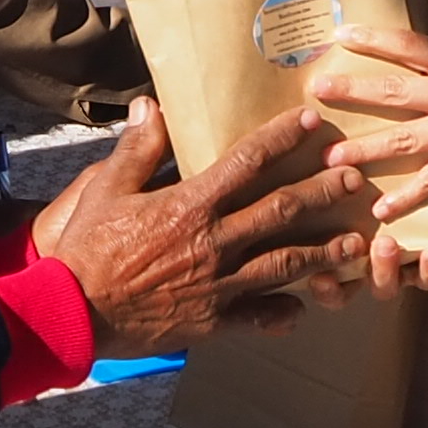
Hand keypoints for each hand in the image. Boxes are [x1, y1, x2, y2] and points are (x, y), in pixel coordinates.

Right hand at [37, 109, 377, 351]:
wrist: (71, 313)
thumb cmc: (85, 248)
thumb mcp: (105, 189)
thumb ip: (137, 149)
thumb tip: (154, 105)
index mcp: (189, 205)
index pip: (246, 162)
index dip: (281, 138)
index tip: (310, 121)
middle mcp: (213, 243)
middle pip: (280, 211)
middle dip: (323, 192)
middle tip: (356, 178)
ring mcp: (217, 285)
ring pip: (283, 264)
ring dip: (322, 251)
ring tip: (354, 243)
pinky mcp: (211, 322)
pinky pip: (257, 317)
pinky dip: (282, 313)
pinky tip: (302, 308)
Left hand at [300, 23, 427, 224]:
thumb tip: (415, 58)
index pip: (409, 44)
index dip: (373, 39)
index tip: (341, 36)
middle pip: (394, 90)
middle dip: (352, 91)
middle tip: (317, 92)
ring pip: (404, 139)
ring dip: (365, 150)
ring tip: (332, 160)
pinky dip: (407, 198)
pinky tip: (382, 211)